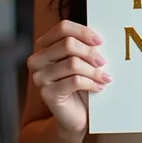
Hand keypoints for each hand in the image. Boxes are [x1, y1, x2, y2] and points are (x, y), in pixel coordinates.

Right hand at [27, 20, 111, 134]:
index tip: (100, 41)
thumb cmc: (81, 84)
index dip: (83, 32)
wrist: (77, 114)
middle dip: (90, 52)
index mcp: (44, 45)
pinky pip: (74, 81)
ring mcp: (39, 77)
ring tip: (104, 77)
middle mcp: (37, 59)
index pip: (63, 28)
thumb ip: (85, 46)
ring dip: (94, 71)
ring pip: (73, 64)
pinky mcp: (46, 93)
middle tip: (103, 62)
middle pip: (68, 44)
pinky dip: (91, 83)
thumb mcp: (82, 60)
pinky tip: (99, 87)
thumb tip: (99, 38)